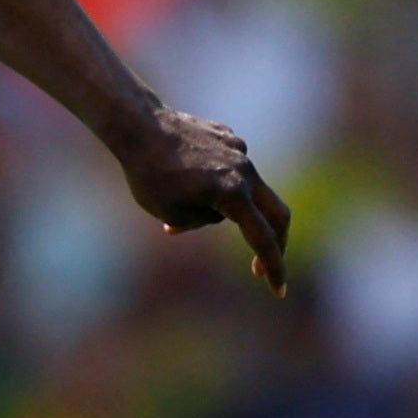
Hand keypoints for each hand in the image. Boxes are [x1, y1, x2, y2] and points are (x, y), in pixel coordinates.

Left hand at [112, 105, 291, 293]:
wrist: (139, 126)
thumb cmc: (149, 175)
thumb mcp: (171, 213)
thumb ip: (202, 220)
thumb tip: (217, 214)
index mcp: (233, 194)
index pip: (262, 239)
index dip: (273, 267)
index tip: (278, 291)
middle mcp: (245, 170)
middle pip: (277, 212)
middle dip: (274, 242)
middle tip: (259, 266)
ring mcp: (239, 150)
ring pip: (247, 190)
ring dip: (226, 211)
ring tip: (175, 219)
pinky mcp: (229, 137)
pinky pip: (231, 169)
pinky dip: (217, 185)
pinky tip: (182, 181)